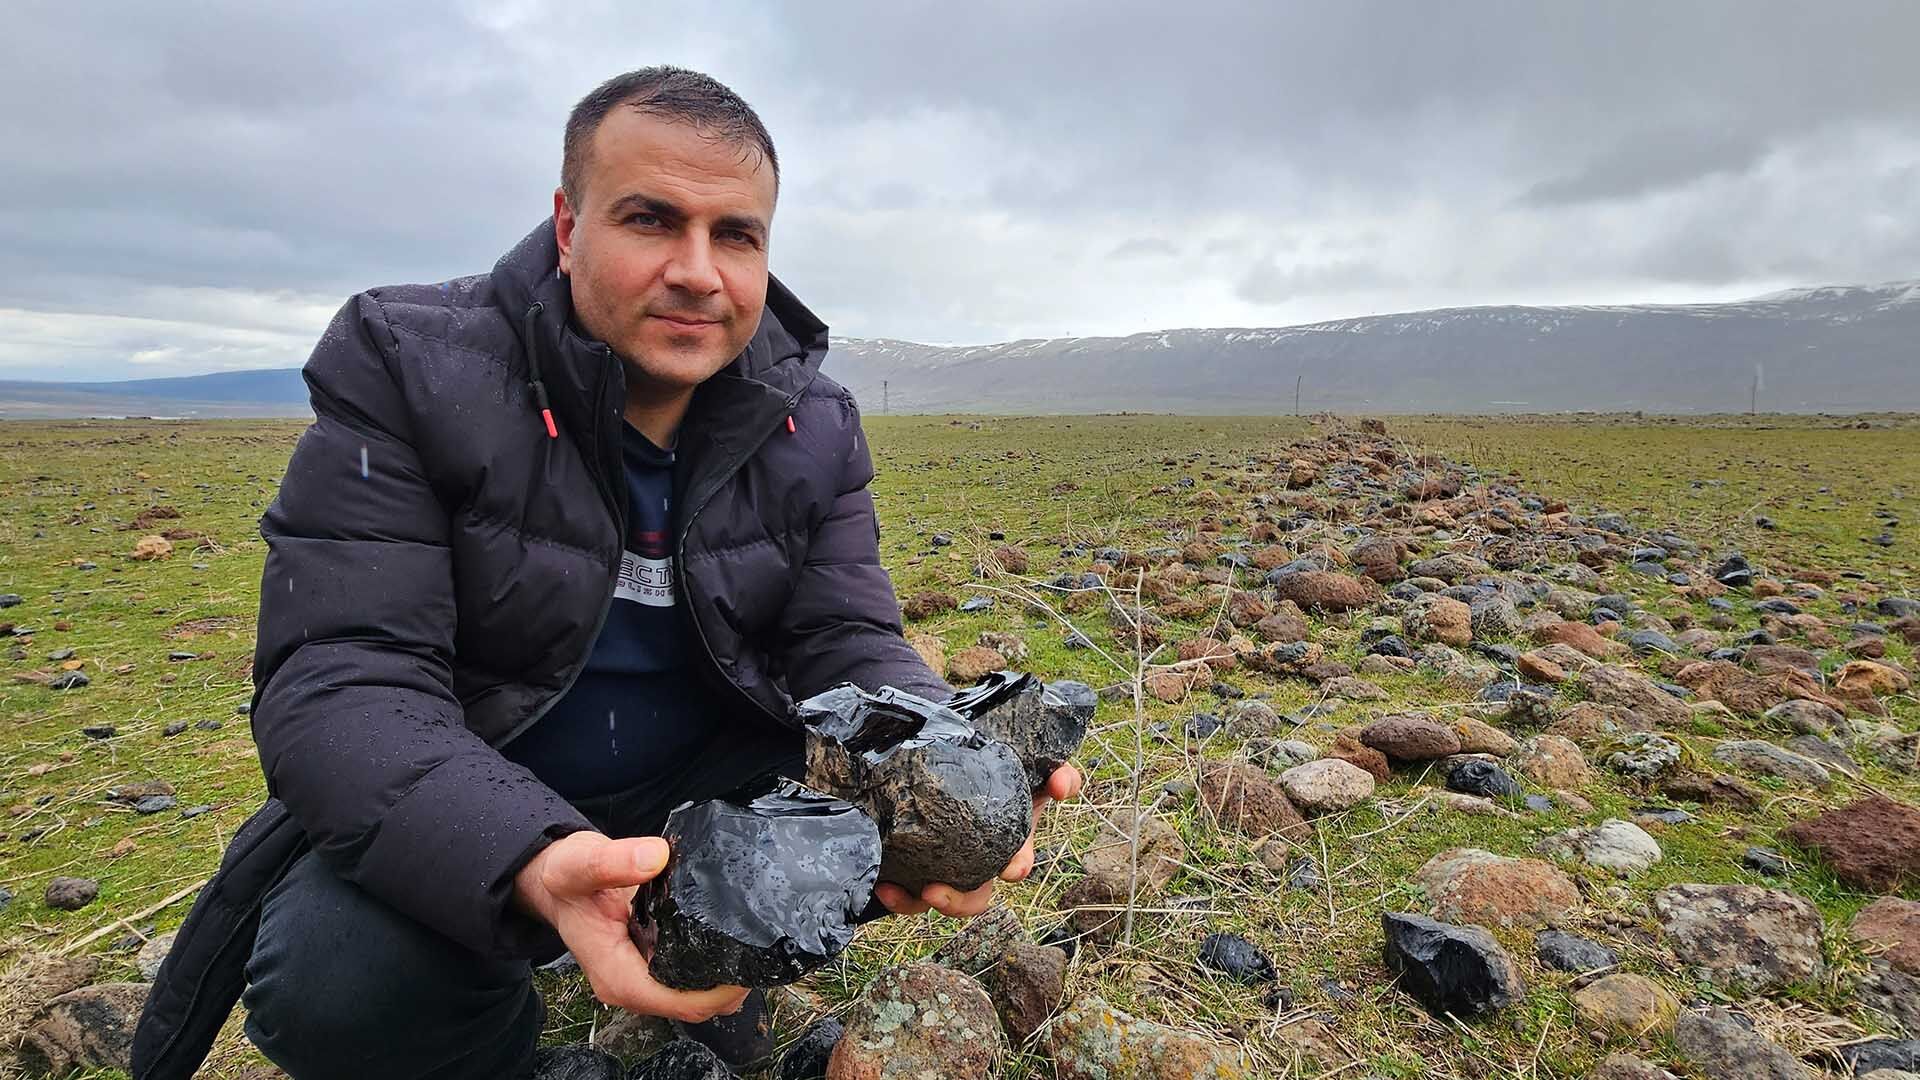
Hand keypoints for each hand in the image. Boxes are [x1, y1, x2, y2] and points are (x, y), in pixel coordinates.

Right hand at [512, 831, 748, 1022]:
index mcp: (616, 974)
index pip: (678, 1002)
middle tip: (758, 947)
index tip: (744, 965)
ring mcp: (641, 977)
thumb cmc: (566, 877)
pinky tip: (727, 936)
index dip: (718, 991)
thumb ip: (615, 860)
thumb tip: (655, 856)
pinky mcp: (650, 963)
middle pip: (693, 1005)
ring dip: (724, 977)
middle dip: (729, 986)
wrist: (554, 881)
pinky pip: (687, 976)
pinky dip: (711, 963)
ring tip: (748, 940)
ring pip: (694, 994)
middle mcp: (629, 984)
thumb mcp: (582, 862)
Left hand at [874, 762, 1082, 917]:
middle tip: (938, 891)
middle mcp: (979, 862)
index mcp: (1007, 840)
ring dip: (939, 904)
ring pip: (946, 903)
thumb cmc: (987, 765)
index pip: (1019, 861)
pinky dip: (901, 900)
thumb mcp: (1023, 763)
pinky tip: (885, 886)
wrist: (939, 760)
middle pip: (979, 895)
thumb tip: (1065, 784)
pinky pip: (910, 900)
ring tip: (923, 891)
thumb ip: (1055, 770)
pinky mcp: (916, 872)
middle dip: (964, 900)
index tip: (1011, 869)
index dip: (1019, 865)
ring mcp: (947, 869)